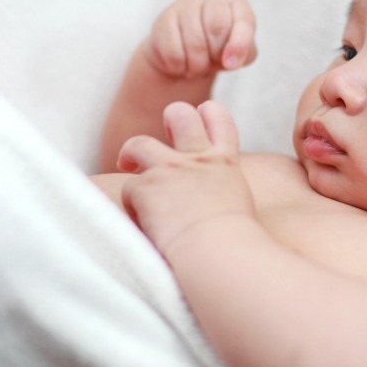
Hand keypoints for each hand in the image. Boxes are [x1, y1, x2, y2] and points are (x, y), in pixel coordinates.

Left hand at [118, 101, 255, 255]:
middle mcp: (197, 159)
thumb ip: (223, 193)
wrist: (220, 252)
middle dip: (169, 118)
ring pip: (139, 143)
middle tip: (163, 133)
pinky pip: (128, 189)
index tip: (200, 117)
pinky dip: (131, 205)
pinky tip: (139, 221)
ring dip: (130, 152)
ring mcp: (170, 169)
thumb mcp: (240, 206)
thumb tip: (215, 204)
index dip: (207, 114)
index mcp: (225, 163)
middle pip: (180, 115)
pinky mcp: (146, 187)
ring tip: (126, 162)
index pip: (219, 120)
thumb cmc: (236, 244)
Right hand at [143, 0, 257, 79]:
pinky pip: (174, 53)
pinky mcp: (163, 20)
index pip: (243, 21)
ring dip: (197, 65)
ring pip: (195, 43)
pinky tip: (180, 61)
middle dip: (215, 54)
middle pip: (217, 28)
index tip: (231, 64)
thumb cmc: (216, 49)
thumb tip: (230, 60)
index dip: (239, 46)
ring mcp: (183, 6)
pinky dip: (179, 66)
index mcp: (234, 3)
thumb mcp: (238, 52)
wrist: (183, 53)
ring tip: (196, 64)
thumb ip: (245, 54)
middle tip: (211, 61)